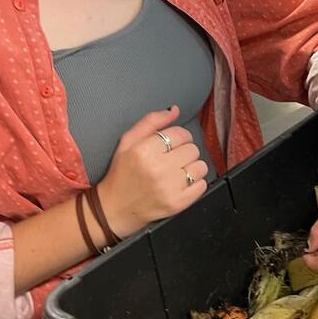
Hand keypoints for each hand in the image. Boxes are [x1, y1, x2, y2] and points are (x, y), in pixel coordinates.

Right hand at [98, 106, 207, 238]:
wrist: (115, 208)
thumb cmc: (121, 173)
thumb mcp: (127, 142)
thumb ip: (151, 122)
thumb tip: (175, 110)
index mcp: (144, 151)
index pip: (180, 134)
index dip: (179, 137)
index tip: (172, 144)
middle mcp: (158, 169)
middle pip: (192, 149)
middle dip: (184, 152)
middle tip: (172, 160)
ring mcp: (170, 188)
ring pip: (200, 166)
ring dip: (192, 167)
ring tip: (177, 172)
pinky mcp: (178, 203)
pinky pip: (202, 185)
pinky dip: (195, 183)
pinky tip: (180, 184)